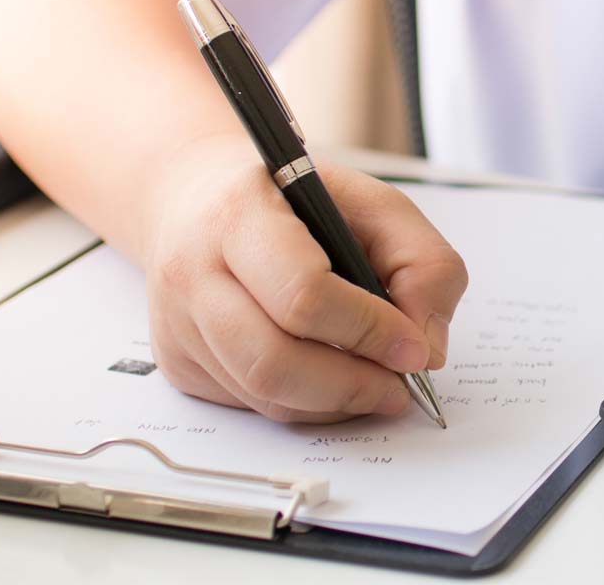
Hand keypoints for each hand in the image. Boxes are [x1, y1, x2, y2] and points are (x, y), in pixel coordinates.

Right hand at [142, 134, 467, 422]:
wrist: (201, 198)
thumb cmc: (297, 201)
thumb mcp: (377, 204)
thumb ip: (424, 264)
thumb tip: (427, 348)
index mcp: (242, 214)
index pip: (303, 294)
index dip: (368, 330)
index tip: (413, 348)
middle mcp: (193, 270)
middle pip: (274, 361)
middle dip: (352, 384)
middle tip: (400, 385)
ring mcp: (177, 322)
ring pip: (263, 394)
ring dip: (335, 403)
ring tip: (378, 385)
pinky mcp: (178, 361)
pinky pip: (250, 405)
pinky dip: (306, 404)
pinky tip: (333, 377)